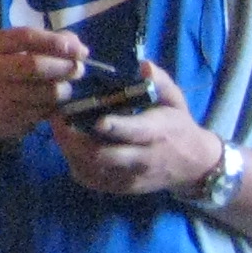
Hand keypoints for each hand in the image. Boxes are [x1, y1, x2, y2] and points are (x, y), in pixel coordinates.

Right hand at [0, 26, 89, 144]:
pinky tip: (52, 102)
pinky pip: (46, 110)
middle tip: (78, 70)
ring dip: (64, 90)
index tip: (80, 50)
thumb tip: (80, 49)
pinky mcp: (10, 116)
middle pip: (34, 65)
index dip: (56, 42)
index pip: (26, 37)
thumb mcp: (26, 49)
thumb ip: (54, 42)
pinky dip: (56, 106)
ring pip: (46, 91)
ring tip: (65, 88)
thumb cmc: (14, 69)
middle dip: (63, 68)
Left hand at [53, 63, 219, 198]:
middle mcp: (142, 159)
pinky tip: (68, 148)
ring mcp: (131, 176)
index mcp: (156, 133)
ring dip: (70, 151)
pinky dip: (76, 165)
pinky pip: (93, 180)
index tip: (93, 118)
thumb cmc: (178, 125)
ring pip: (93, 169)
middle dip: (76, 139)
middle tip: (57, 118)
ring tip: (56, 130)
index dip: (113, 127)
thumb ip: (160, 81)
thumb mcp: (175, 100)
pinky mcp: (122, 187)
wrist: (194, 165)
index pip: (133, 132)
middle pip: (104, 155)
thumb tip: (143, 65)